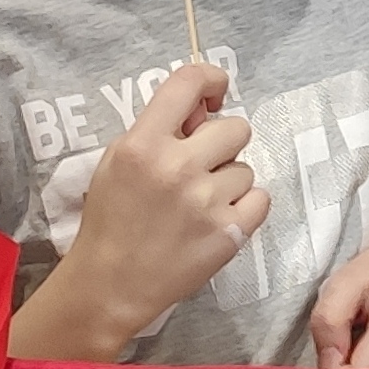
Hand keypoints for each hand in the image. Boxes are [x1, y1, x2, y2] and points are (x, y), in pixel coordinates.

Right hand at [30, 62, 267, 358]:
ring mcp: (206, 201)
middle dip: (222, 146)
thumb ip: (160, 131)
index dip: (211, 80)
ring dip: (227, 184)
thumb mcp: (117, 163)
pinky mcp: (228, 232)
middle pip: (236, 127)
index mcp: (142, 144)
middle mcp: (177, 167)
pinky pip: (260, 199)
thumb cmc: (111, 221)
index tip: (216, 95)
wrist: (107, 287)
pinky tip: (215, 221)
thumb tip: (205, 108)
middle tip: (198, 170)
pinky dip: (244, 209)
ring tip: (195, 208)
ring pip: (245, 168)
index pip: (188, 82)